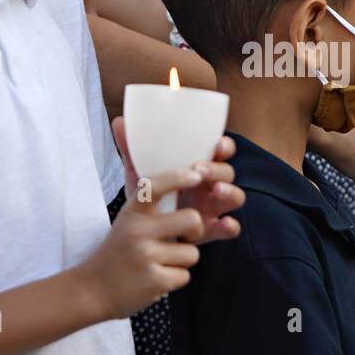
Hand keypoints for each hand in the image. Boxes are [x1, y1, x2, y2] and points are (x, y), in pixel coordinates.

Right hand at [77, 167, 207, 319]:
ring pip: (191, 253)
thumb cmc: (118, 251)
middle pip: (192, 220)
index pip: (155, 187)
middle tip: (187, 237)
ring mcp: (146, 257)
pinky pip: (185, 276)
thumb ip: (148, 203)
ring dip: (182, 261)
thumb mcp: (126, 221)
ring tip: (160, 262)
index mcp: (132, 213)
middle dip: (197, 231)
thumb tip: (171, 173)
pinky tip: (156, 278)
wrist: (92, 290)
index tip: (195, 176)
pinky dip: (175, 279)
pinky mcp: (154, 281)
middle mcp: (138, 231)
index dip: (178, 178)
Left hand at [112, 118, 243, 243]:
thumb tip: (119, 121)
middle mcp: (210, 184)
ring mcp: (213, 207)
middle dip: (217, 169)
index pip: (220, 151)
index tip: (217, 144)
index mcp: (198, 166)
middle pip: (227, 172)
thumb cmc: (149, 197)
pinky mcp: (212, 229)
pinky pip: (230, 228)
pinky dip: (231, 226)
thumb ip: (132, 149)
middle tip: (198, 169)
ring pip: (235, 196)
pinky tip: (224, 223)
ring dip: (229, 192)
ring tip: (216, 191)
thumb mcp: (139, 174)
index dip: (224, 146)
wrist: (141, 233)